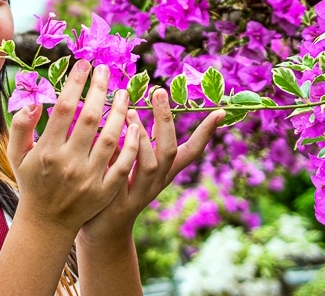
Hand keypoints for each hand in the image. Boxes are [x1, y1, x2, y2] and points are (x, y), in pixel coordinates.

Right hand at [6, 61, 139, 234]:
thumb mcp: (16, 154)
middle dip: (99, 89)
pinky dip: (131, 143)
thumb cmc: (31, 181)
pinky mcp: (104, 190)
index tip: (83, 64)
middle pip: (89, 117)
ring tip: (124, 92)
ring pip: (110, 137)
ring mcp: (89, 178)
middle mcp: (69, 163)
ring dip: (120, 111)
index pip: (64, 108)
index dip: (75, 83)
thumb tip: (34, 101)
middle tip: (106, 70)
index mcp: (47, 150)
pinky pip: (123, 163)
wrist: (46, 223)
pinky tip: (135, 125)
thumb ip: (20, 126)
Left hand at [78, 88, 223, 245]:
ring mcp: (140, 193)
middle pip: (170, 151)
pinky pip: (121, 174)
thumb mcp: (135, 165)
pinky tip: (107, 135)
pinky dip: (117, 154)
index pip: (191, 151)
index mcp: (165, 173)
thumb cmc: (119, 190)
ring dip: (142, 135)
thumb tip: (144, 111)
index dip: (206, 133)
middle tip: (160, 91)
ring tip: (130, 111)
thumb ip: (140, 144)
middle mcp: (157, 182)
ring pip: (150, 164)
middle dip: (166, 120)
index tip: (221, 111)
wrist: (104, 231)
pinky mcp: (119, 201)